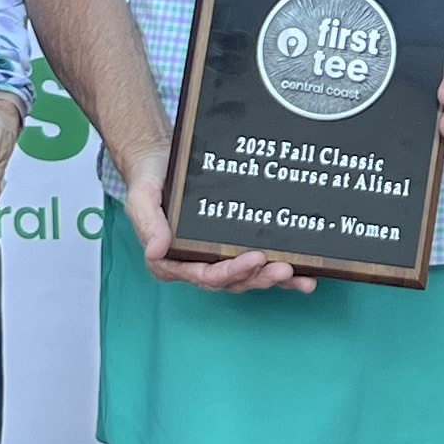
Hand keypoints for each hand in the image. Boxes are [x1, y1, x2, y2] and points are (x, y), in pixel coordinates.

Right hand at [118, 169, 312, 293]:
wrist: (159, 162)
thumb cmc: (149, 181)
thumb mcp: (141, 198)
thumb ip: (148, 224)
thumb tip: (156, 249)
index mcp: (171, 261)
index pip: (205, 276)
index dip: (232, 272)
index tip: (255, 259)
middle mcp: (195, 265)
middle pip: (231, 280)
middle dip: (259, 277)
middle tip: (284, 269)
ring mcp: (215, 258)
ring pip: (247, 277)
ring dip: (273, 279)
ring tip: (300, 277)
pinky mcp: (230, 249)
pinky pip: (256, 264)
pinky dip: (278, 272)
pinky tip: (302, 274)